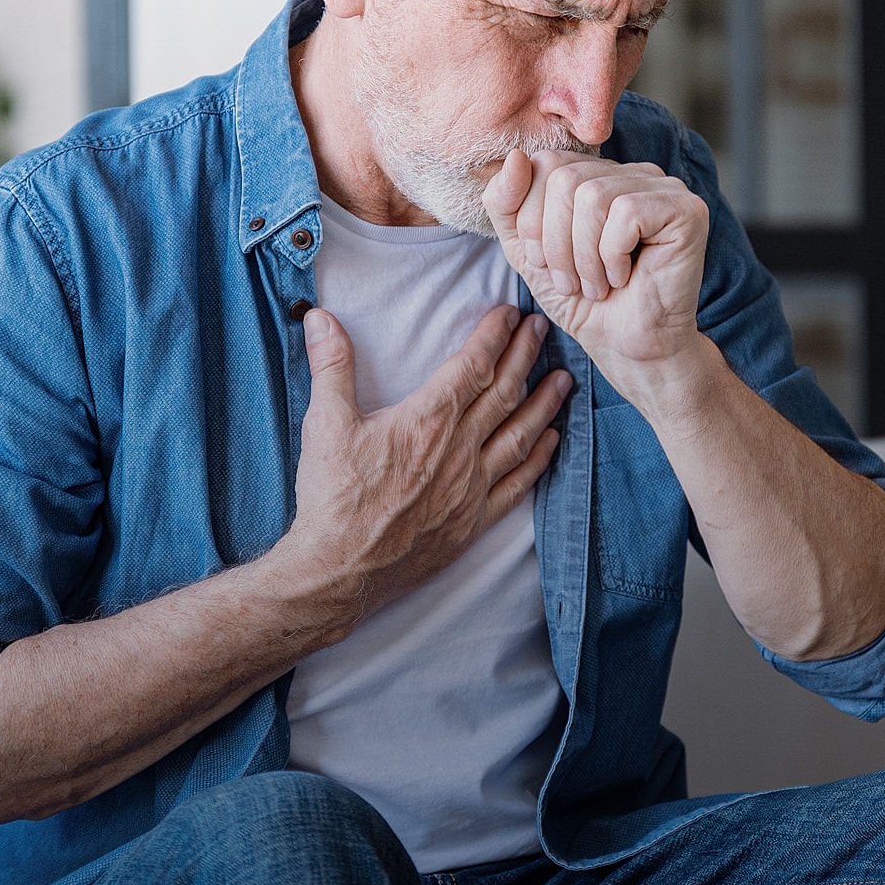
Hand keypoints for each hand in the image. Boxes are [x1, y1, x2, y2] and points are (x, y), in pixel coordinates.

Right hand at [281, 304, 571, 641]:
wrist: (339, 569)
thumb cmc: (332, 497)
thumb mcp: (325, 423)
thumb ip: (330, 366)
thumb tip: (320, 319)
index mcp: (426, 420)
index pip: (472, 366)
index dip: (494, 336)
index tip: (510, 314)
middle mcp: (458, 450)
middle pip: (503, 393)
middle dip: (526, 356)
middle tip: (542, 329)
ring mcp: (470, 487)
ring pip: (519, 435)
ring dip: (544, 403)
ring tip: (564, 379)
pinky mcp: (472, 521)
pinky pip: (517, 485)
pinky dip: (538, 459)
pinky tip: (552, 441)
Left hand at [483, 149, 708, 403]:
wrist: (626, 348)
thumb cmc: (583, 301)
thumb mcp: (526, 251)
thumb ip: (505, 204)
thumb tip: (515, 157)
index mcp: (595, 174)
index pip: (544, 163)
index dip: (532, 220)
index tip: (545, 265)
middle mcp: (630, 172)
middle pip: (564, 178)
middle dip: (555, 243)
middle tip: (573, 282)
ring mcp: (663, 187)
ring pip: (593, 195)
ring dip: (584, 256)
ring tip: (597, 285)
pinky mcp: (686, 210)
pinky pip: (627, 213)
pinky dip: (613, 256)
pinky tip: (625, 278)